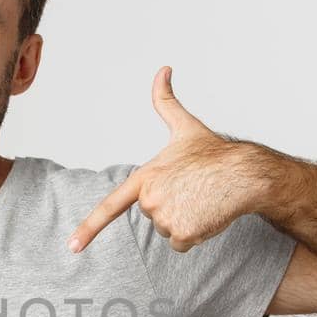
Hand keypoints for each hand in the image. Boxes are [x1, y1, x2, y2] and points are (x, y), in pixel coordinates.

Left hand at [68, 66, 265, 253]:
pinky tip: (208, 214)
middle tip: (192, 190)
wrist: (244, 173)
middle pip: (153, 215)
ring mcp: (165, 218)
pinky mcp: (183, 234)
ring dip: (185, 221)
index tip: (72, 247)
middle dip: (172, 207)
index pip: (110, 206)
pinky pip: (182, 244)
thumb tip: (163, 69)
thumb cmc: (215, 152)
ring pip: (169, 230)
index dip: (89, 229)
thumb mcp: (184, 126)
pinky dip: (196, 234)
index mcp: (145, 177)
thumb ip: (165, 101)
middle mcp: (150, 199)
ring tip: (202, 199)